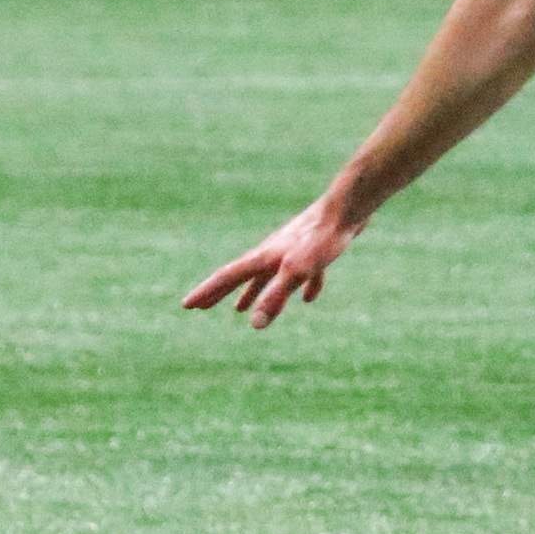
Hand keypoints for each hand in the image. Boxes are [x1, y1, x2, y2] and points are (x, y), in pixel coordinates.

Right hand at [182, 197, 365, 331]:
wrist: (347, 208)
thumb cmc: (321, 239)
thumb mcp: (297, 272)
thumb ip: (275, 297)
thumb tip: (255, 324)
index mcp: (262, 257)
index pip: (227, 277)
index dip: (207, 293)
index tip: (187, 305)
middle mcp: (270, 253)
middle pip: (240, 276)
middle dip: (220, 293)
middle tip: (201, 306)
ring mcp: (290, 251)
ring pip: (265, 276)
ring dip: (252, 293)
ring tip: (241, 309)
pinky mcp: (312, 251)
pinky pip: (301, 274)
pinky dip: (300, 287)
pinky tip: (308, 298)